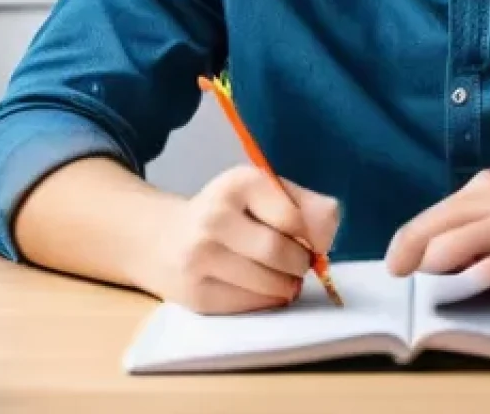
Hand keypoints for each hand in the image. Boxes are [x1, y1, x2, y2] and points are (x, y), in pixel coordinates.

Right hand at [145, 166, 339, 314]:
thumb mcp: (265, 193)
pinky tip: (260, 288)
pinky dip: (267, 300)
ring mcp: (200, 257)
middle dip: (300, 263)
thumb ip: (308, 205)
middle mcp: (214, 217)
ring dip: (287, 286)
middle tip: (298, 262)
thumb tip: (327, 237)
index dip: (312, 235)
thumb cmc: (230, 212)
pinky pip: (249, 305)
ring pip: (268, 284)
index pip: (294, 218)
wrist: (163, 238)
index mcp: (238, 183)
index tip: (311, 240)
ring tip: (282, 276)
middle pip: (280, 252)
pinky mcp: (195, 294)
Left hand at [384, 169, 489, 292]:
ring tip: (425, 280)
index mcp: (486, 187)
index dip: (408, 237)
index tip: (394, 260)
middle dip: (411, 249)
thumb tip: (430, 252)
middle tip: (397, 272)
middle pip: (439, 223)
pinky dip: (475, 277)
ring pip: (459, 241)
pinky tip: (462, 288)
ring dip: (435, 263)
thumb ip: (472, 226)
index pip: (435, 212)